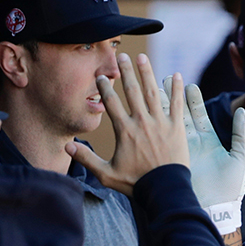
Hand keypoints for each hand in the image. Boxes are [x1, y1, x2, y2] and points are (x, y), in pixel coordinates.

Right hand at [67, 53, 188, 195]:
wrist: (164, 189)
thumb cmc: (135, 183)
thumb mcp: (106, 174)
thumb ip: (87, 159)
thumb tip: (66, 148)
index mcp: (124, 130)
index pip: (111, 103)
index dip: (106, 88)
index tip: (102, 77)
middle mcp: (141, 122)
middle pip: (132, 91)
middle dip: (126, 71)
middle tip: (122, 55)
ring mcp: (160, 123)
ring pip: (152, 92)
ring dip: (147, 72)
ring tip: (141, 57)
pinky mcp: (176, 127)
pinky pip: (176, 103)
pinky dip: (176, 88)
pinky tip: (177, 75)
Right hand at [164, 79, 244, 234]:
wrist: (216, 210)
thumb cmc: (230, 188)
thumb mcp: (241, 157)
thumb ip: (242, 133)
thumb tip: (241, 111)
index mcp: (207, 141)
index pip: (196, 115)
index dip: (191, 99)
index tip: (186, 84)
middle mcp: (192, 143)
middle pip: (179, 114)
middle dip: (171, 96)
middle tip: (162, 77)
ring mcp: (180, 150)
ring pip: (168, 122)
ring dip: (161, 105)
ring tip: (153, 86)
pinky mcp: (173, 159)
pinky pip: (164, 139)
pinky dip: (158, 124)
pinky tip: (151, 109)